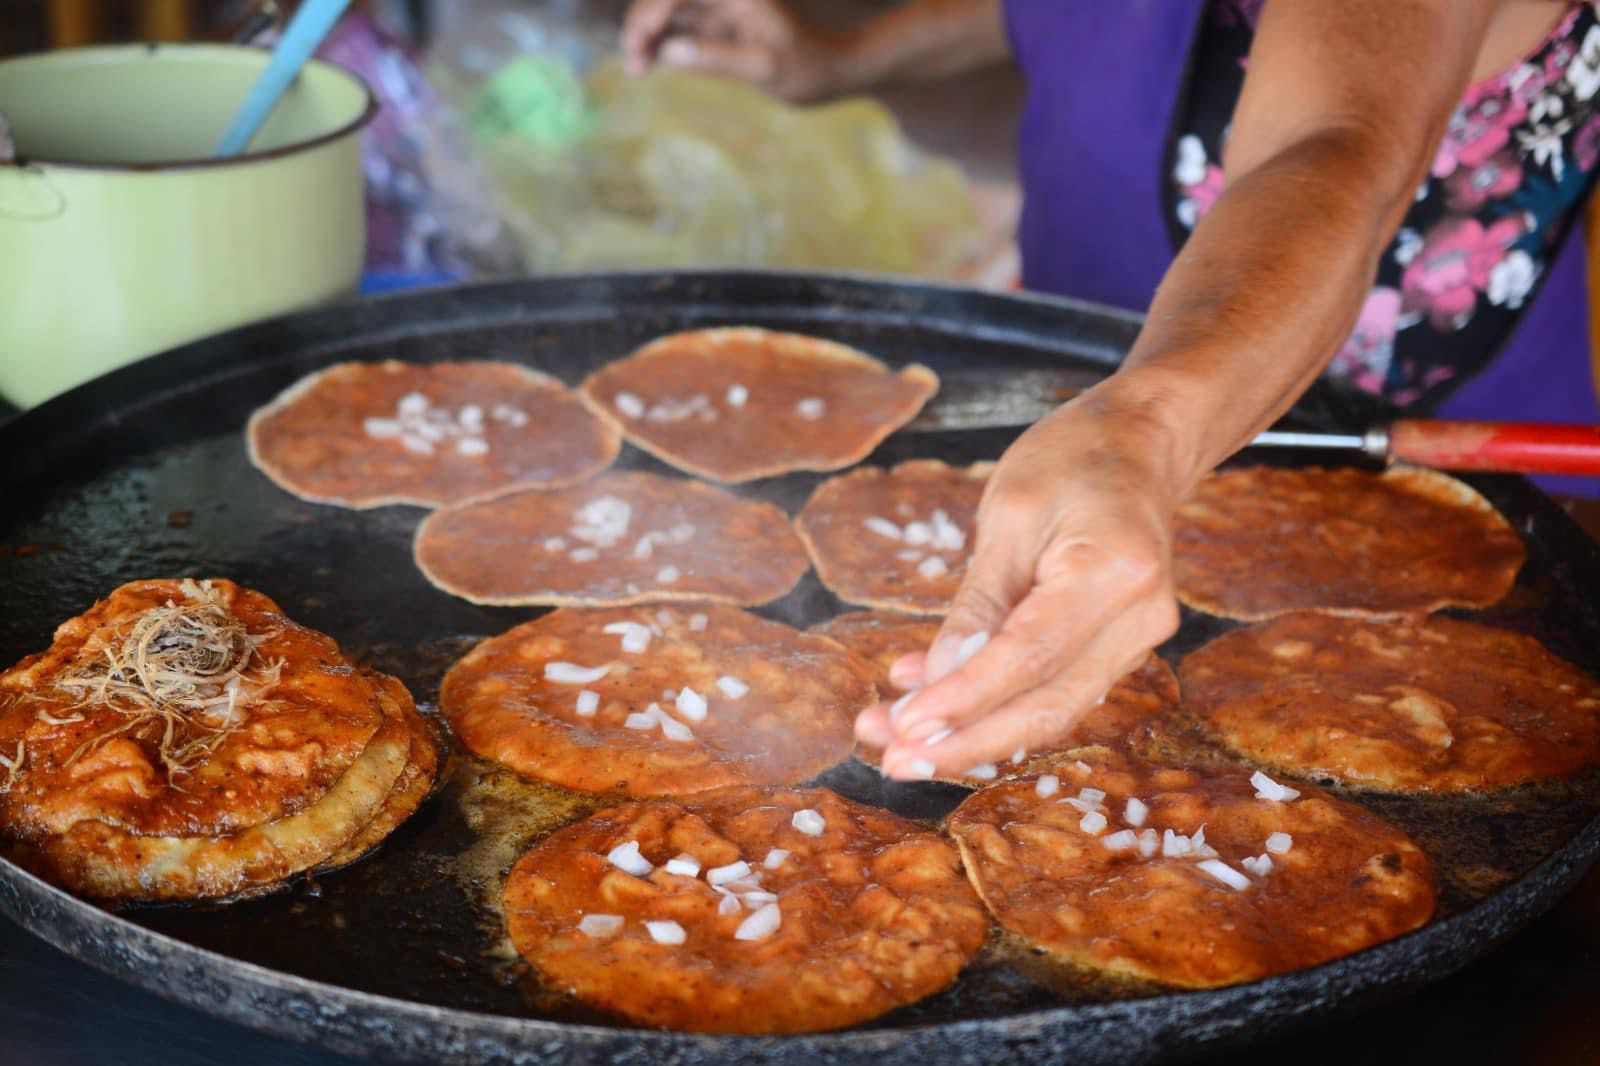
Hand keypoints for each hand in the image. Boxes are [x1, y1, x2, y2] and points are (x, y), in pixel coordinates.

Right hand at [621, 0, 849, 101]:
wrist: (829, 70)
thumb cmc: (805, 69)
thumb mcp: (763, 69)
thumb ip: (716, 58)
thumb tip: (669, 53)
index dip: (652, 11)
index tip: (641, 44)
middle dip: (640, 23)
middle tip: (635, 66)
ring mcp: (716, 7)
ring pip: (663, 9)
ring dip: (643, 34)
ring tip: (637, 70)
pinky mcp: (713, 23)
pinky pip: (674, 24)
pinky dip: (656, 42)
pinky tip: (646, 64)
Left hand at [854, 388, 1186, 778]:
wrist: (1137, 443)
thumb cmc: (1070, 460)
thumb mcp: (1007, 515)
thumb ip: (977, 605)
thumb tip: (934, 683)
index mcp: (1114, 569)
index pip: (1030, 656)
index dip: (965, 701)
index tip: (905, 728)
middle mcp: (1140, 617)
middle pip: (1047, 705)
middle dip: (965, 743)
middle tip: (892, 761)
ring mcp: (1138, 638)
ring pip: (1050, 709)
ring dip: (971, 732)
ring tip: (893, 738)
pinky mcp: (1119, 648)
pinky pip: (1054, 688)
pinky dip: (993, 703)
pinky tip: (930, 703)